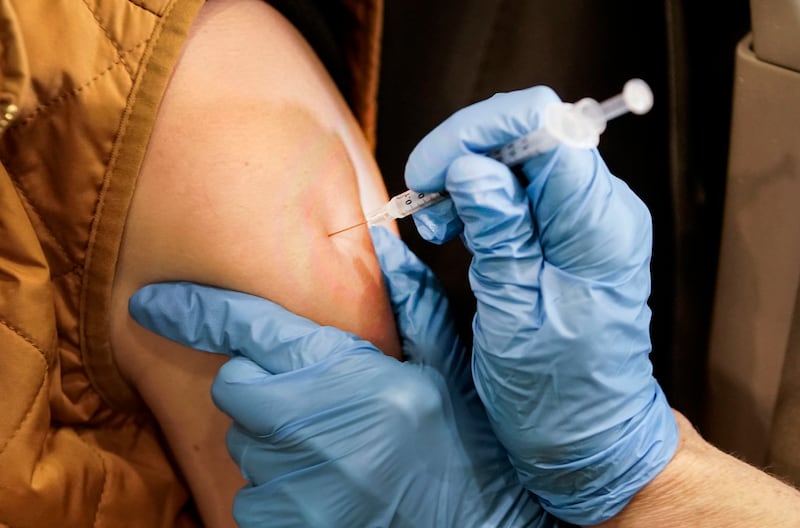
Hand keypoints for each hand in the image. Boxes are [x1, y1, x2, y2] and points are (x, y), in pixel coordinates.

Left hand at [129, 227, 551, 527]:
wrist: (476, 526)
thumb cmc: (464, 444)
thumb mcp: (447, 367)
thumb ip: (412, 302)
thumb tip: (384, 243)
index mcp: (351, 378)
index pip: (250, 329)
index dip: (196, 310)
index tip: (154, 301)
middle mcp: (312, 432)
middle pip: (234, 386)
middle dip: (259, 382)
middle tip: (312, 394)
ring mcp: (294, 488)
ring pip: (244, 442)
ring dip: (273, 435)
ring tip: (334, 445)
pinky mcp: (284, 527)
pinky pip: (251, 493)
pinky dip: (277, 482)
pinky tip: (327, 482)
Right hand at [405, 86, 678, 524]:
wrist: (592, 435)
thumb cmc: (557, 395)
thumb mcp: (513, 317)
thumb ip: (499, 234)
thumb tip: (472, 167)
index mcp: (597, 231)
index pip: (546, 130)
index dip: (478, 134)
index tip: (430, 170)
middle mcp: (604, 213)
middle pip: (532, 135)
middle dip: (465, 155)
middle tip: (425, 204)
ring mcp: (592, 221)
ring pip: (522, 157)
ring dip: (468, 177)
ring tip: (437, 227)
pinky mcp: (575, 234)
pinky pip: (525, 189)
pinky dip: (482, 198)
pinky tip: (458, 229)